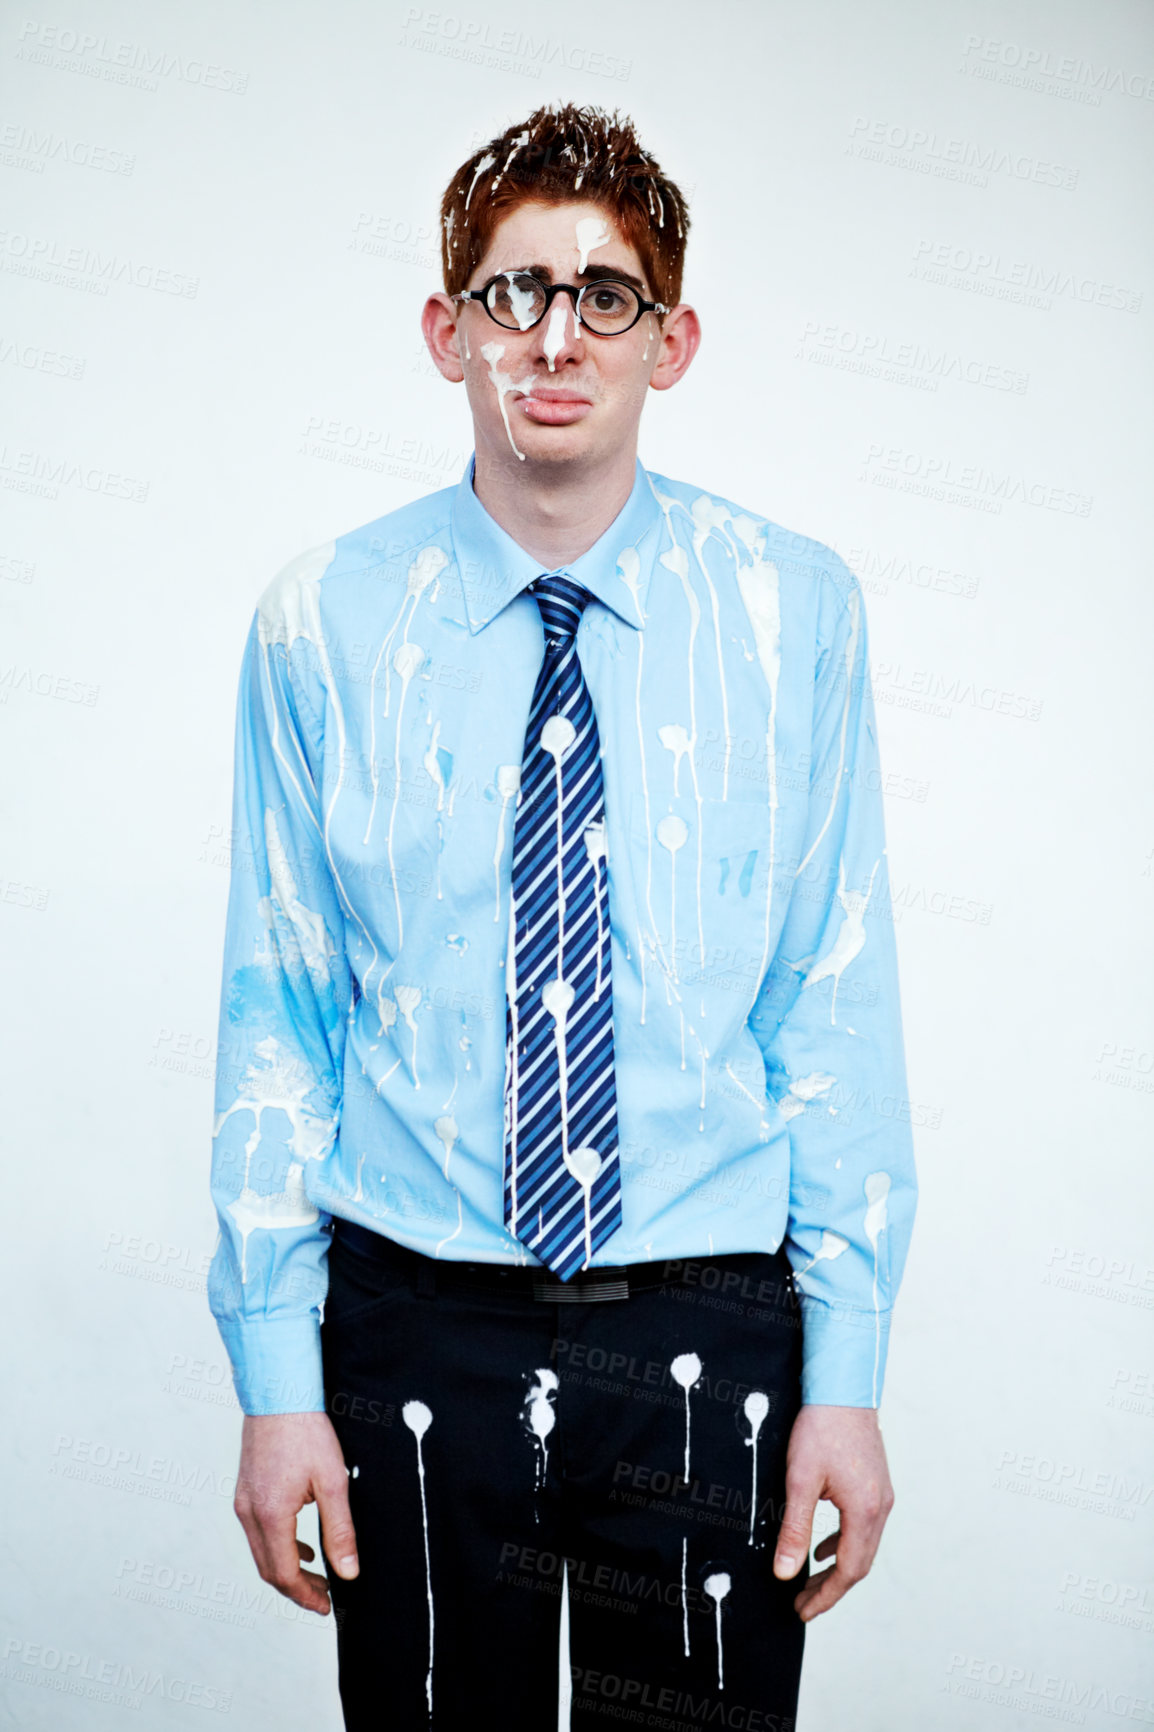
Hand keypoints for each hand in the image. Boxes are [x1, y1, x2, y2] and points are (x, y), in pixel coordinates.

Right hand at [233, 1412, 359, 1614]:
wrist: (278, 1392)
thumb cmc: (307, 1431)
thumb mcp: (333, 1481)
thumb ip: (340, 1530)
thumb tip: (349, 1572)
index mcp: (270, 1515)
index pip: (284, 1574)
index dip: (306, 1596)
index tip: (327, 1607)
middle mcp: (249, 1513)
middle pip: (269, 1569)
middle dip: (297, 1588)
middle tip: (325, 1597)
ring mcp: (242, 1501)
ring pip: (261, 1552)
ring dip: (287, 1568)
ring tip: (318, 1574)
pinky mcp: (244, 1490)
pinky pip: (258, 1532)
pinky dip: (278, 1547)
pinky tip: (302, 1544)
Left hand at [772, 1404, 893, 1621]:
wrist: (844, 1386)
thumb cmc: (821, 1427)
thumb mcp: (800, 1480)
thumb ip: (794, 1529)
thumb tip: (784, 1572)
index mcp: (865, 1511)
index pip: (848, 1571)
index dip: (825, 1596)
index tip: (801, 1611)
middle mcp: (880, 1507)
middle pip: (859, 1563)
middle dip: (830, 1588)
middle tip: (801, 1604)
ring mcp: (882, 1495)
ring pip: (862, 1546)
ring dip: (837, 1567)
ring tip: (808, 1582)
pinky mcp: (876, 1484)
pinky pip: (863, 1527)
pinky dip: (843, 1543)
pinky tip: (823, 1547)